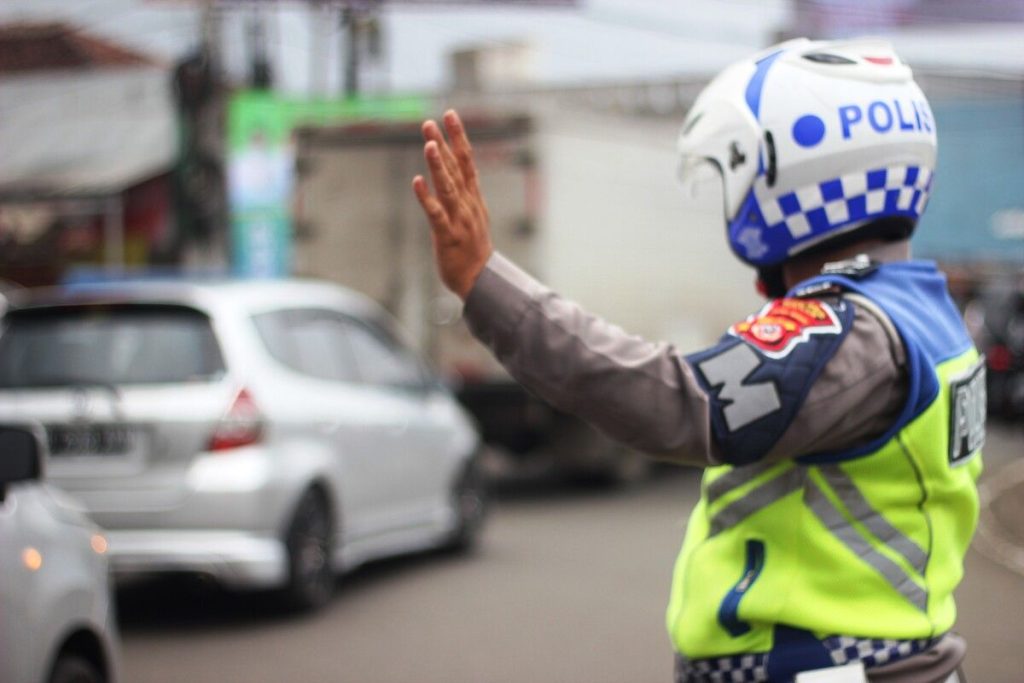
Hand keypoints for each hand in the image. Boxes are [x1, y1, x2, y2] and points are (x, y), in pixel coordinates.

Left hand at [412, 110, 492, 299]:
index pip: (467, 161)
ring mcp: (459, 220)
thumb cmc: (472, 246)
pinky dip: (426, 198)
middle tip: (430, 121)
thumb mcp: (472, 214)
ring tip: (428, 145)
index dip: (458, 137)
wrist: (479, 280)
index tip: (449, 114)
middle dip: (444, 144)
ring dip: (439, 166)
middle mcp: (468, 204)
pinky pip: (436, 214)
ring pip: (448, 188)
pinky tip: (416, 182)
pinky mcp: (447, 236)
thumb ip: (462, 191)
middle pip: (457, 169)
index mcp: (473, 197)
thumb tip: (453, 167)